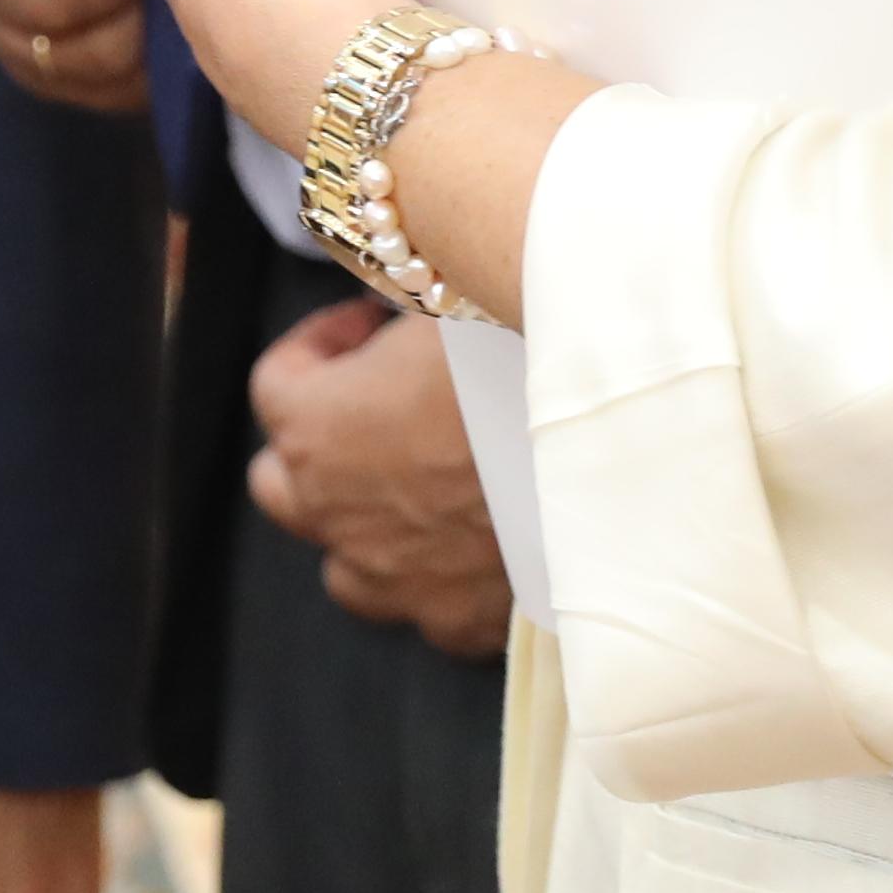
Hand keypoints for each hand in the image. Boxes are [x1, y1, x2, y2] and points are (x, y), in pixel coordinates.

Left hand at [250, 296, 512, 656]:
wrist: (617, 456)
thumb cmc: (521, 362)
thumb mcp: (448, 297)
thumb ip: (407, 295)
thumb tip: (407, 274)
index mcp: (315, 428)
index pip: (275, 384)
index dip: (319, 346)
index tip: (367, 324)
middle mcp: (336, 511)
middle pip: (283, 483)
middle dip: (320, 444)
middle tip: (378, 408)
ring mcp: (394, 575)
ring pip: (344, 564)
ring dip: (367, 526)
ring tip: (420, 486)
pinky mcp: (458, 619)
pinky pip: (430, 611)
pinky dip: (445, 582)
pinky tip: (481, 546)